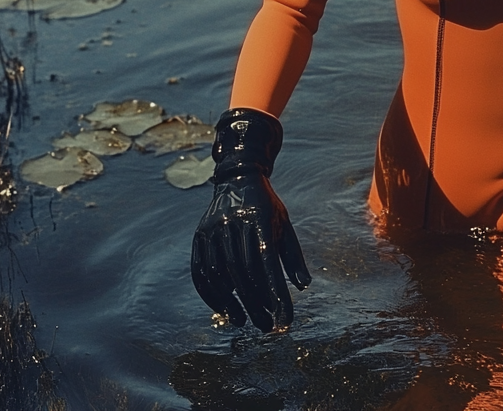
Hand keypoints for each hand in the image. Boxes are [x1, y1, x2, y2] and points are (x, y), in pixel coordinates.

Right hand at [191, 168, 310, 331]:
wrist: (238, 178)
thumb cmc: (267, 207)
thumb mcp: (284, 225)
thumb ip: (293, 256)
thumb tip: (303, 286)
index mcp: (259, 217)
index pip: (268, 262)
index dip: (275, 293)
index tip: (284, 317)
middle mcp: (233, 222)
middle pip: (244, 271)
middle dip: (256, 302)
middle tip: (266, 326)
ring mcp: (213, 229)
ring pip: (221, 274)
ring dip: (233, 303)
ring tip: (246, 321)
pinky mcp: (199, 236)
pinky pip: (201, 271)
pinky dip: (212, 295)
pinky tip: (225, 310)